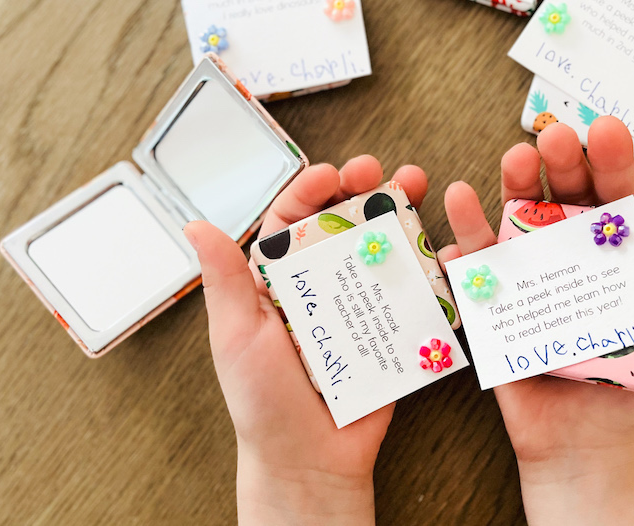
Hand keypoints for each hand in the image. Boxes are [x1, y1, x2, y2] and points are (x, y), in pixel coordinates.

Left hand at [183, 156, 427, 525]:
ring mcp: (355, 305)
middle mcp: (317, 286)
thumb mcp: (237, 335)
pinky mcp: (388, 328)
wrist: (311, 460)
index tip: (332, 174)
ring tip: (414, 188)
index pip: (291, 220)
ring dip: (397, 213)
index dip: (311, 190)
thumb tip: (195, 225)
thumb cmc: (263, 403)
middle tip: (379, 172)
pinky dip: (425, 263)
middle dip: (361, 189)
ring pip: (377, 247)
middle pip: (340, 224)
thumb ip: (225, 279)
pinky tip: (437, 241)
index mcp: (276, 282)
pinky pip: (408, 289)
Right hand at [439, 119, 633, 524]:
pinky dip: (463, 257)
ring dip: (507, 189)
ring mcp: (527, 275)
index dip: (611, 162)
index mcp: (614, 252)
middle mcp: (567, 253)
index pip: (615, 197)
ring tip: (510, 165)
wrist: (585, 442)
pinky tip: (460, 244)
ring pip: (512, 222)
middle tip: (552, 139)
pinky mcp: (494, 305)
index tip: (607, 130)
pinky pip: (475, 278)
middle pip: (559, 196)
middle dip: (556, 163)